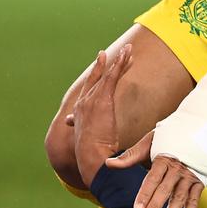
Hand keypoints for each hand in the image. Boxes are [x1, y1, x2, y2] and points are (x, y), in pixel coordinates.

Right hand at [72, 46, 132, 185]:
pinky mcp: (103, 99)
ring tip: (127, 51)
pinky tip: (126, 55)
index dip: (93, 81)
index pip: (87, 92)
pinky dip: (119, 64)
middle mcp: (83, 103)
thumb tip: (96, 146)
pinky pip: (113, 77)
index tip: (97, 72)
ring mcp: (92, 100)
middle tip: (105, 54)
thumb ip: (91, 139)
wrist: (91, 156)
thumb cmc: (92, 156)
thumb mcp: (89, 144)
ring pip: (107, 76)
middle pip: (95, 80)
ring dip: (118, 62)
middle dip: (102, 66)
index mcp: (79, 113)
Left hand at [110, 137, 202, 207]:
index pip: (152, 179)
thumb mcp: (150, 142)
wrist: (200, 126)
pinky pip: (194, 200)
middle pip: (166, 190)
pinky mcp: (200, 182)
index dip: (145, 194)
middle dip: (156, 206)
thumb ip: (130, 156)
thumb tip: (108, 163)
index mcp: (164, 158)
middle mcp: (178, 168)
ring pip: (181, 197)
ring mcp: (190, 176)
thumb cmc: (169, 137)